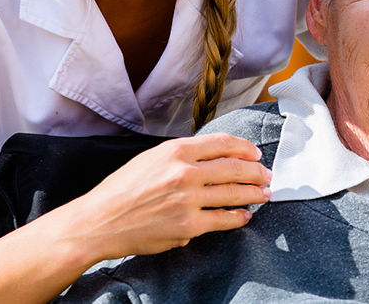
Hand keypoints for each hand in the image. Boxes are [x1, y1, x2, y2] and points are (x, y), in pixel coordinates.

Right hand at [61, 133, 272, 260]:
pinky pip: (223, 219)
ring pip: (233, 194)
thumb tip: (213, 158)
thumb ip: (181, 156)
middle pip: (235, 168)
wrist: (100, 221)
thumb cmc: (122, 190)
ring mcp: (187, 200)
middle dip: (257, 172)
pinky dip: (238, 217)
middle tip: (267, 175)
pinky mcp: (188, 226)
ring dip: (254, 194)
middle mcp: (184, 172)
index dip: (244, 148)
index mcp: (175, 151)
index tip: (255, 154)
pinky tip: (245, 215)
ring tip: (264, 194)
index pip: (222, 143)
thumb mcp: (150, 159)